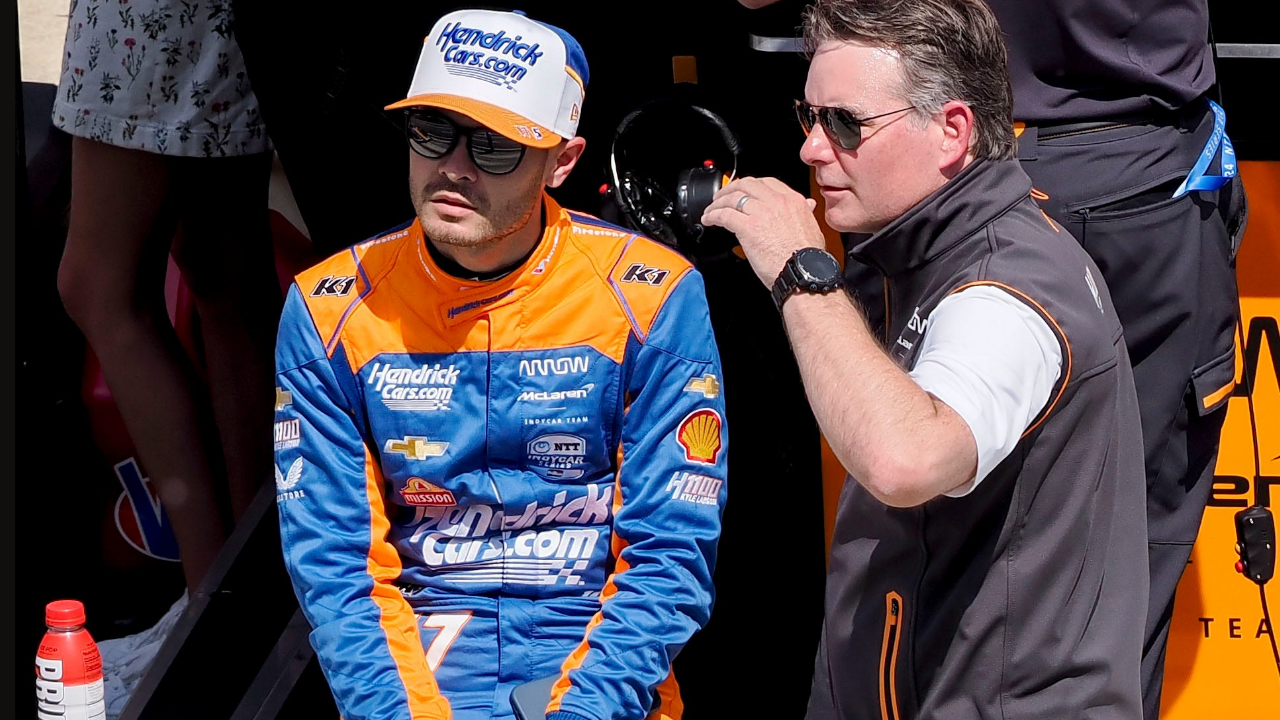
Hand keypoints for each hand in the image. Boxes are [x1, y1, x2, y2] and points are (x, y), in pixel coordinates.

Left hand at [701, 176, 825, 287]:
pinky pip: (724, 215)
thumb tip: (808, 205)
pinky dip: (713, 216)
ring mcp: (761, 212)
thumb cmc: (808, 258)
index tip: (742, 191)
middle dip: (730, 189)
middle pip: (746, 185)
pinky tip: (708, 220)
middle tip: (721, 197)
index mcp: (793, 200)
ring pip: (733, 198)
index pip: (766, 182)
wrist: (804, 272)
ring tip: (711, 210)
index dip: (750, 185)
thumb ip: (806, 212)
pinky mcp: (748, 227)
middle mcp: (777, 202)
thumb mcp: (812, 227)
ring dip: (718, 203)